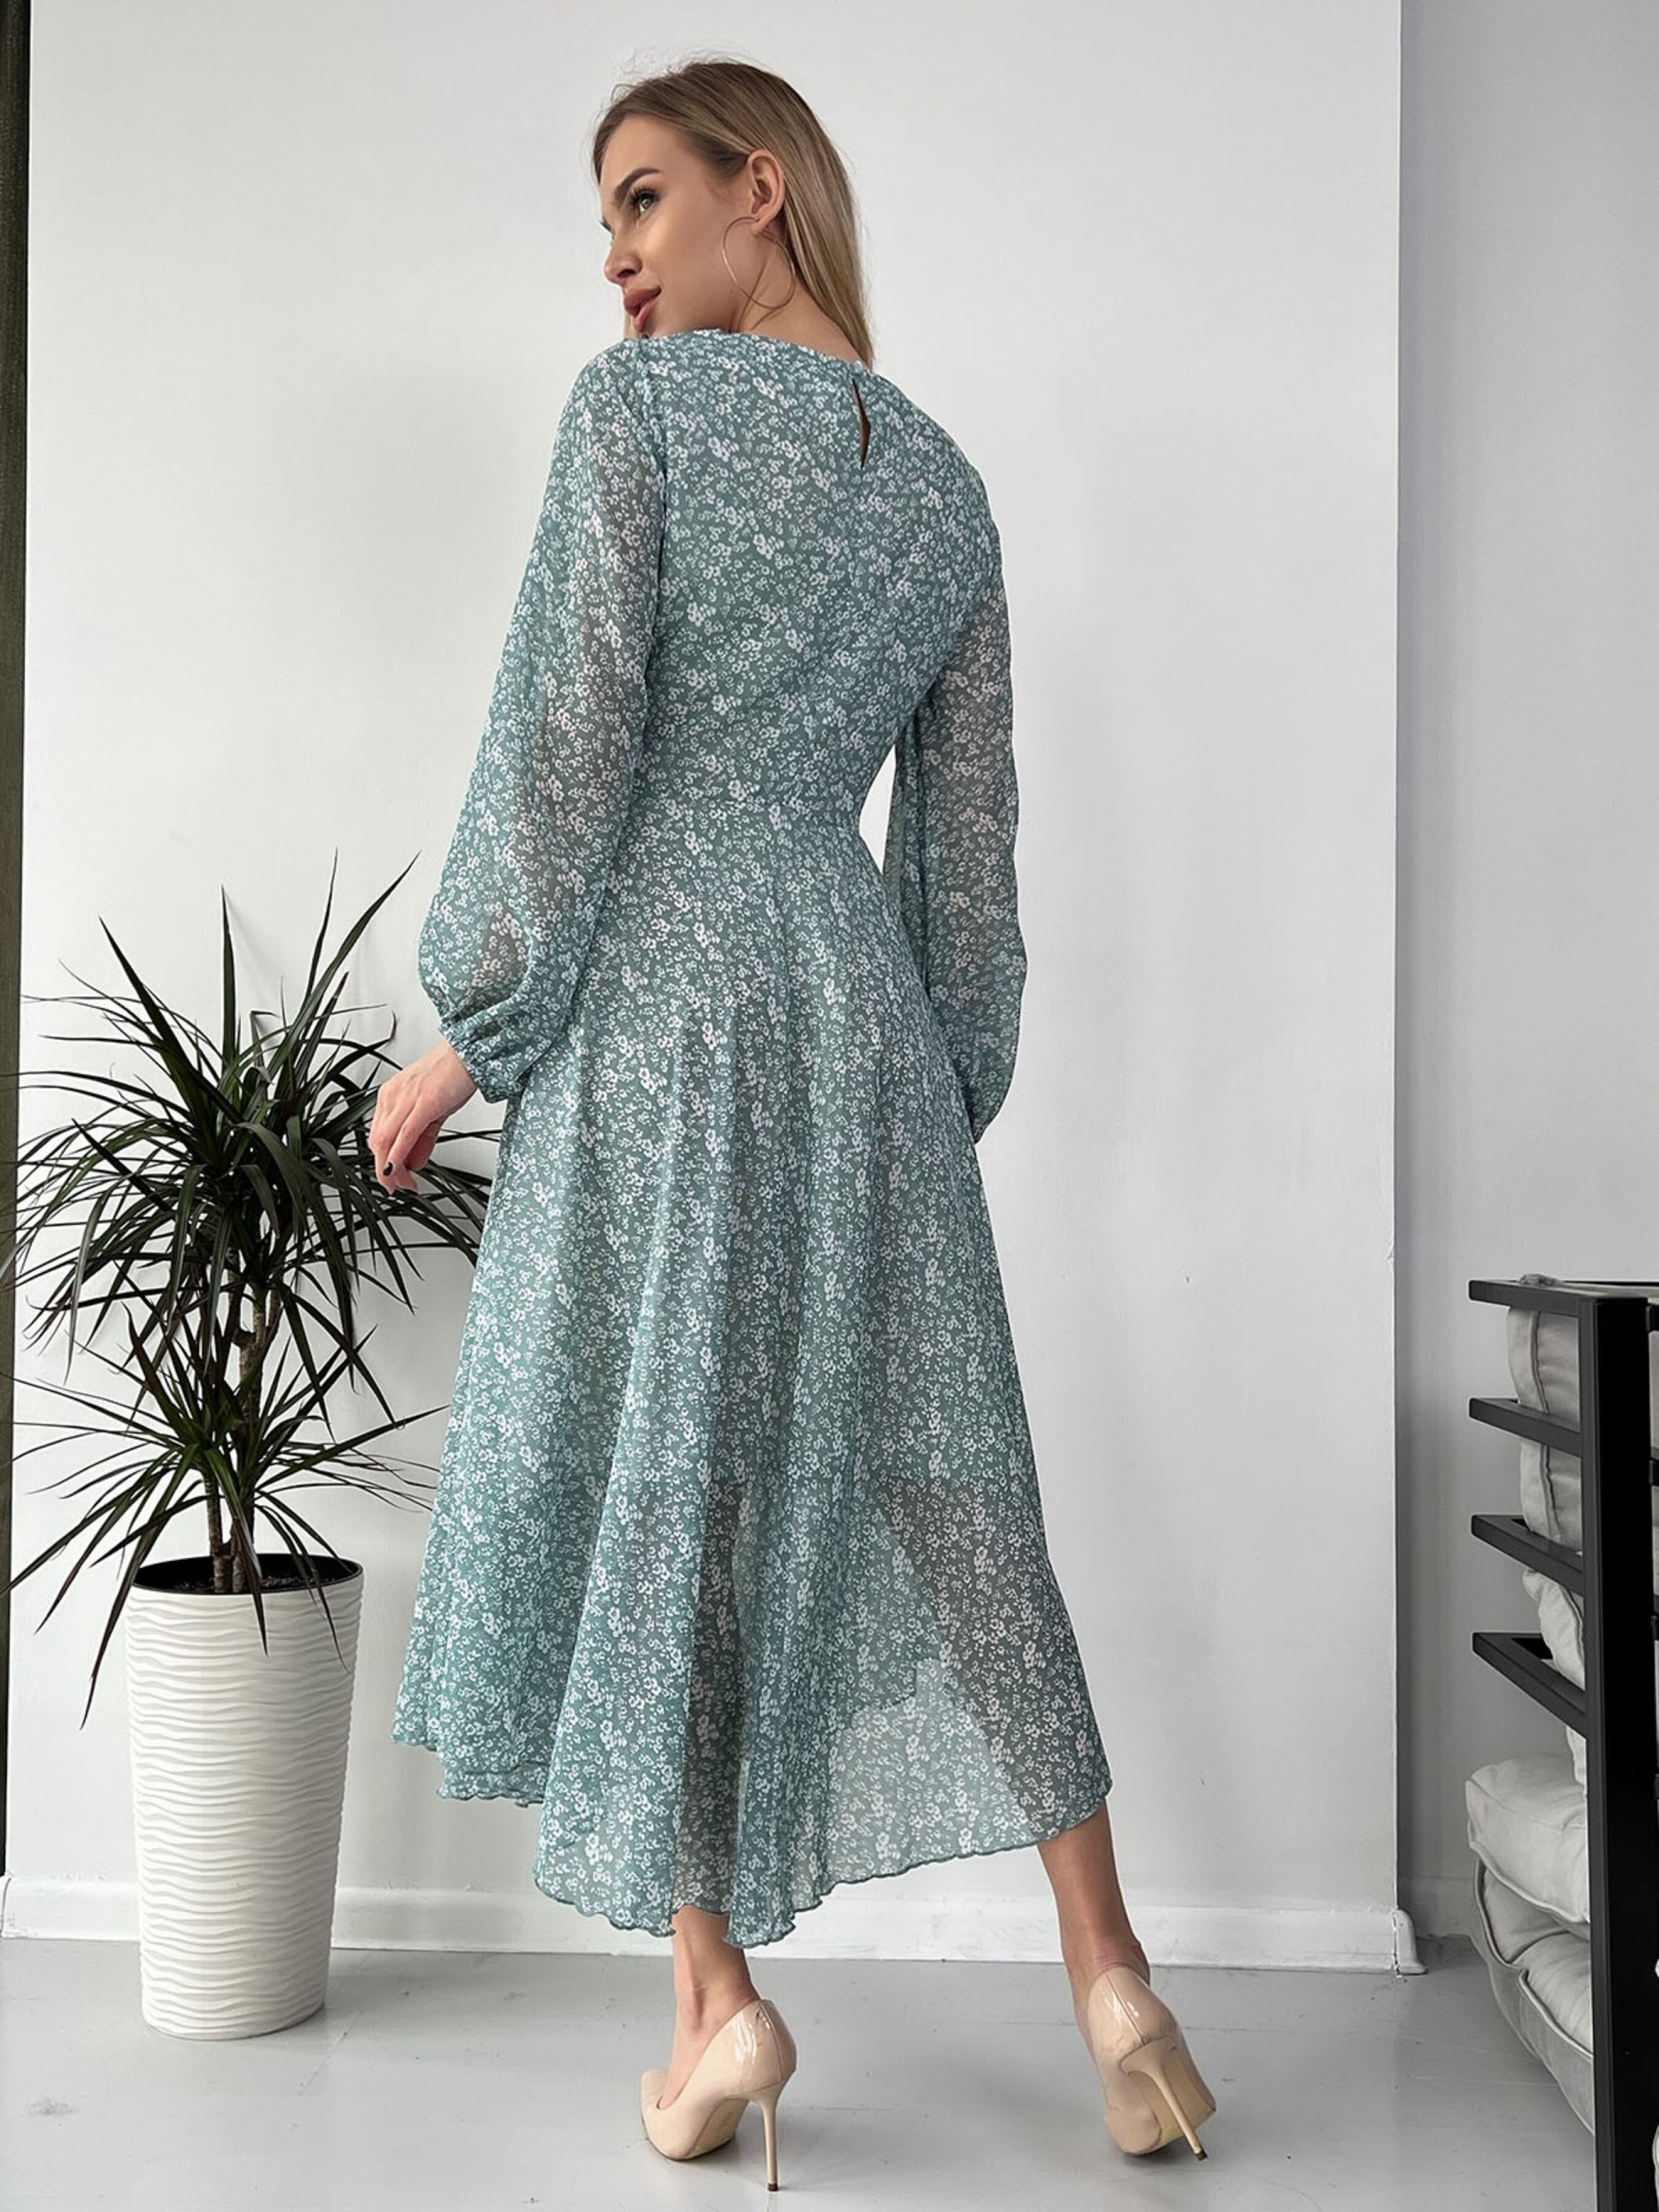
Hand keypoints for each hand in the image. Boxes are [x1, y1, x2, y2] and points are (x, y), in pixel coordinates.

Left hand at [369, 1040, 476, 1192]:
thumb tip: (413, 1163)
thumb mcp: (433, 1110)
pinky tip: (400, 1171)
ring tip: (402, 1184)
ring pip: (386, 1142)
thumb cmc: (453, 1075)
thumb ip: (422, 1139)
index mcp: (391, 1095)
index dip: (383, 1160)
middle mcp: (393, 1096)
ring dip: (391, 1169)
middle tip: (398, 1186)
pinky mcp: (423, 1103)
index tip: (394, 1177)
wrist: (469, 1053)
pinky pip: (404, 1136)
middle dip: (385, 1170)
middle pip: (377, 1142)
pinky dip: (398, 1156)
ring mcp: (406, 1099)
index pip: (378, 1135)